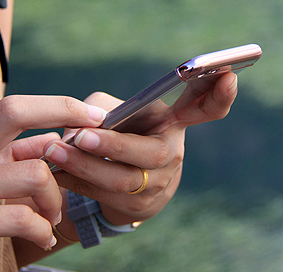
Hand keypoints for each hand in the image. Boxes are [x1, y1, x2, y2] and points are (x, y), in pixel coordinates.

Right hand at [0, 95, 106, 271]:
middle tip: (94, 132)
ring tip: (52, 216)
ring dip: (55, 198)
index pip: (13, 106)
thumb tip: (53, 142)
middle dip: (63, 112)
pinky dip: (42, 229)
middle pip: (14, 112)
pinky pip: (20, 218)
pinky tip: (42, 237)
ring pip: (33, 173)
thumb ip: (5, 156)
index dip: (58, 105)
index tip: (92, 113)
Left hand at [42, 72, 238, 224]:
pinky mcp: (138, 207)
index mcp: (175, 123)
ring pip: (121, 179)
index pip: (205, 109)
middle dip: (112, 145)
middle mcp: (172, 154)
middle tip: (80, 136)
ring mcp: (158, 184)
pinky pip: (103, 195)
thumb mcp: (118, 111)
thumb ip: (100, 108)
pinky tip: (54, 171)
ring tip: (54, 152)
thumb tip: (79, 124)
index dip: (219, 94)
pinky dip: (75, 182)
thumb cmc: (121, 133)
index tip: (228, 74)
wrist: (123, 183)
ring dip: (83, 166)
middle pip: (150, 153)